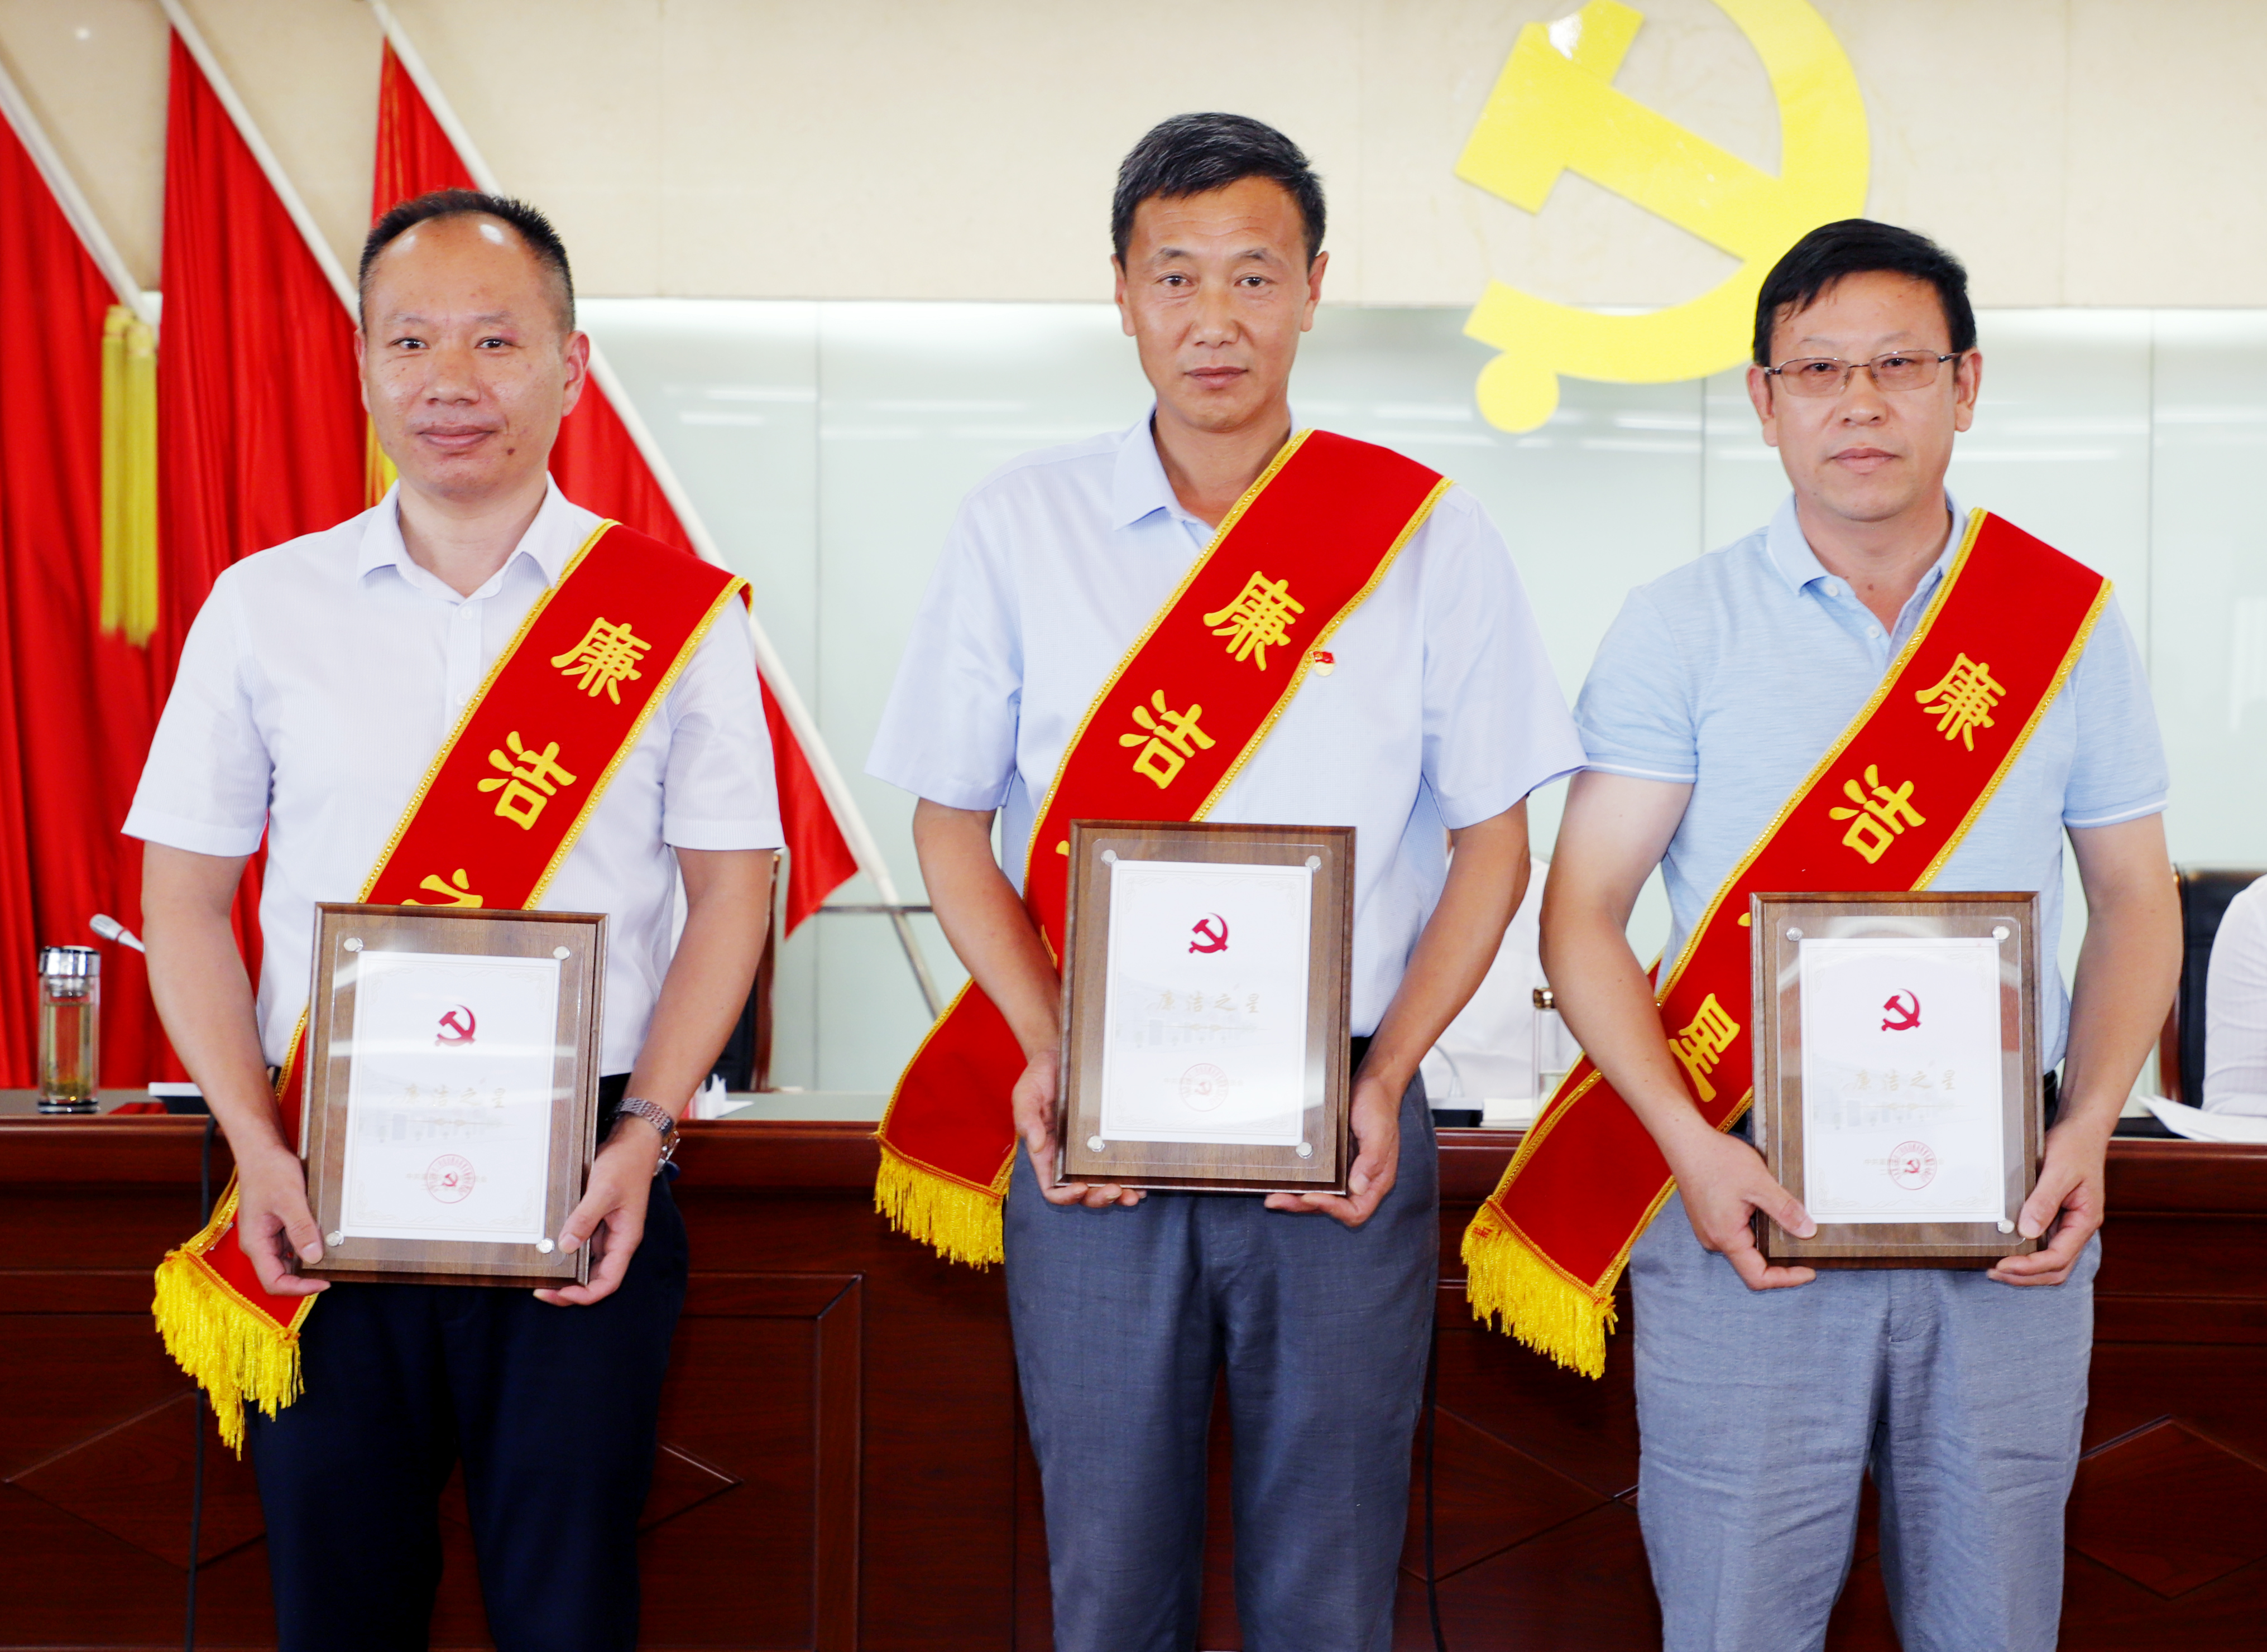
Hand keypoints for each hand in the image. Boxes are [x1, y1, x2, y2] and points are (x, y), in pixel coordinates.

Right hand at [231, 1142, 329, 1298]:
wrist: (261, 1150)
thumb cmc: (269, 1171)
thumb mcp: (289, 1200)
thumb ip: (301, 1229)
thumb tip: (313, 1258)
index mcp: (255, 1243)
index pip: (273, 1282)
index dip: (298, 1288)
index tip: (324, 1282)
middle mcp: (258, 1244)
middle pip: (280, 1275)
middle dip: (305, 1278)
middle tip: (332, 1272)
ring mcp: (267, 1235)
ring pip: (287, 1261)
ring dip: (307, 1262)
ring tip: (331, 1256)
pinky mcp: (275, 1226)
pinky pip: (291, 1245)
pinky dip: (306, 1246)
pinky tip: (323, 1238)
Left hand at [537, 1126, 659, 1304]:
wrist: (633, 1140)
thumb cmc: (626, 1164)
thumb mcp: (604, 1190)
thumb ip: (585, 1218)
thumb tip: (566, 1246)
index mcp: (625, 1239)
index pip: (608, 1282)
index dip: (585, 1294)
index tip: (561, 1293)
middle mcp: (616, 1240)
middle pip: (595, 1278)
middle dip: (570, 1289)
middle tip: (542, 1290)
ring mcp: (606, 1231)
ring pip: (587, 1264)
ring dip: (567, 1272)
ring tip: (542, 1274)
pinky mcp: (597, 1220)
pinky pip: (581, 1244)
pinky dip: (566, 1251)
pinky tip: (549, 1248)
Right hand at [1013, 1047, 1141, 1208]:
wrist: (1062, 1054)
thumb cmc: (1040, 1076)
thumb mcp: (1026, 1094)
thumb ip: (1027, 1119)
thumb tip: (1038, 1146)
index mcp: (1048, 1154)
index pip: (1053, 1188)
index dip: (1065, 1196)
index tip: (1080, 1188)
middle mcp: (1070, 1158)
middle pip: (1083, 1192)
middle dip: (1099, 1197)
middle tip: (1116, 1191)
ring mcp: (1091, 1150)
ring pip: (1105, 1183)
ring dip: (1120, 1194)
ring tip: (1135, 1194)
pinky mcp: (1110, 1139)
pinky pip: (1121, 1163)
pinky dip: (1133, 1176)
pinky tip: (1145, 1178)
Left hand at [1265, 1069, 1400, 1228]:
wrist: (1372, 1085)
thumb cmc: (1380, 1108)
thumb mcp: (1379, 1133)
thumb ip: (1372, 1161)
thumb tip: (1358, 1187)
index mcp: (1376, 1180)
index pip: (1356, 1211)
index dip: (1334, 1210)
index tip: (1312, 1197)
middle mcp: (1359, 1181)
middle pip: (1333, 1207)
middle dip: (1305, 1206)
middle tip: (1278, 1201)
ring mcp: (1345, 1172)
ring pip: (1321, 1196)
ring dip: (1297, 1199)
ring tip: (1273, 1197)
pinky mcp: (1332, 1161)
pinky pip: (1316, 1179)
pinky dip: (1300, 1183)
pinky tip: (1283, 1180)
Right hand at [1663, 1121, 1816, 1290]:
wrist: (1685, 1141)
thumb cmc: (1716, 1160)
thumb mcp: (1759, 1184)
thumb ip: (1785, 1210)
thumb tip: (1808, 1231)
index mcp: (1726, 1237)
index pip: (1758, 1277)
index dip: (1786, 1278)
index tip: (1809, 1270)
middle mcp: (1714, 1239)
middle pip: (1752, 1265)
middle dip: (1780, 1260)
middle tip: (1806, 1247)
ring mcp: (1708, 1229)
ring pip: (1744, 1248)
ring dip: (1767, 1241)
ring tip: (1788, 1224)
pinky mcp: (1707, 1218)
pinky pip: (1735, 1234)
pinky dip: (1755, 1230)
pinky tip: (1765, 1210)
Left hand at [1990, 1118, 2109, 1285]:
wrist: (2081, 1130)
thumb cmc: (2075, 1147)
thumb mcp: (2058, 1171)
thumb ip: (2044, 1201)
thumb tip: (2029, 1231)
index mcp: (2085, 1220)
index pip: (2060, 1257)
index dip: (2031, 1267)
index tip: (2004, 1265)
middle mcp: (2078, 1227)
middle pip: (2056, 1268)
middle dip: (2027, 1276)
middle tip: (1994, 1272)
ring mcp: (2068, 1224)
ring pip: (2051, 1261)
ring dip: (2026, 1270)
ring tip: (1996, 1268)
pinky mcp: (2057, 1218)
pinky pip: (2044, 1245)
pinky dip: (2027, 1255)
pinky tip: (2007, 1250)